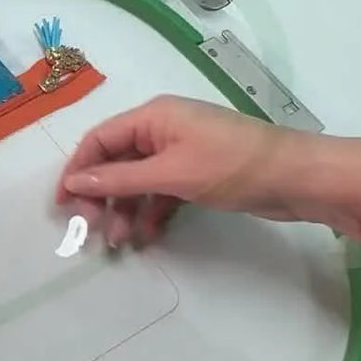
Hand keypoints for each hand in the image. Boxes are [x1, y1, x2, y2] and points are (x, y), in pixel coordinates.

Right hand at [56, 95, 309, 246]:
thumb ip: (120, 180)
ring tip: (120, 243)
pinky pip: (162, 191)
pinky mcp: (198, 173)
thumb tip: (75, 183)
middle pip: (116, 161)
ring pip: (138, 180)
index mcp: (154, 117)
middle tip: (92, 230)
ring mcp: (182, 152)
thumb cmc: (233, 166)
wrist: (298, 177)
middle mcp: (163, 129)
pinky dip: (152, 212)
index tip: (63, 205)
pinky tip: (147, 236)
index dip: (77, 170)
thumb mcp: (171, 174)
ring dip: (126, 210)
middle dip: (101, 195)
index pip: (100, 140)